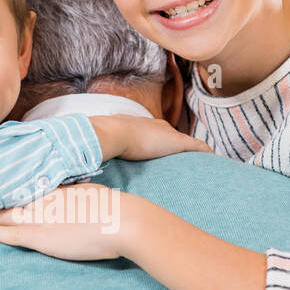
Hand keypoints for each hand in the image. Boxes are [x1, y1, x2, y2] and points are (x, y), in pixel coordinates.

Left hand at [0, 184, 135, 260]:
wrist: (121, 221)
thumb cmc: (110, 207)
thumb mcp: (87, 191)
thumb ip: (71, 191)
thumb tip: (68, 190)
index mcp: (53, 189)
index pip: (20, 185)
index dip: (1, 184)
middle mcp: (42, 200)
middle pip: (6, 198)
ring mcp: (41, 218)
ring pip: (4, 214)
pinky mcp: (43, 237)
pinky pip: (13, 234)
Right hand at [93, 114, 212, 161]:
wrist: (110, 133)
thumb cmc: (101, 141)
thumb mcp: (99, 145)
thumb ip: (95, 151)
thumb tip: (78, 164)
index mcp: (139, 125)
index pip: (153, 131)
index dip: (158, 141)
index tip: (160, 149)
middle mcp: (155, 125)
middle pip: (171, 134)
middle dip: (177, 143)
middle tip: (183, 155)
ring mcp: (166, 133)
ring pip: (185, 141)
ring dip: (192, 150)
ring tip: (200, 159)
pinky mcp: (176, 142)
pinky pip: (196, 147)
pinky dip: (203, 152)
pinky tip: (211, 158)